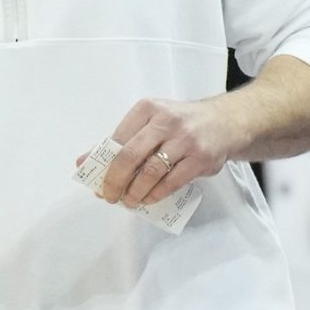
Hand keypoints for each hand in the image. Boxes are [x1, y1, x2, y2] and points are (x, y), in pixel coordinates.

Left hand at [88, 97, 242, 208]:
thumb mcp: (151, 121)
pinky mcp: (200, 159)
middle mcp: (166, 121)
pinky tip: (148, 199)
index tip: (96, 181)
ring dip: (135, 191)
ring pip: (151, 172)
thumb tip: (83, 162)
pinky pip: (172, 182)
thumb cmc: (180, 123)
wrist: (226, 121)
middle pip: (130, 155)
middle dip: (115, 181)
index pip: (118, 138)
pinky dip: (156, 194)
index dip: (103, 163)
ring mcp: (185, 140)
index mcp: (148, 108)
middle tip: (109, 196)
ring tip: (128, 201)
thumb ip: (120, 140)